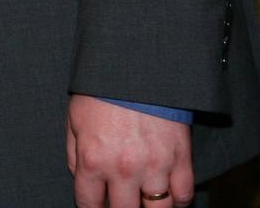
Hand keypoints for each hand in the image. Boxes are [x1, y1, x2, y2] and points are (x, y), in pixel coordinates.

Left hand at [67, 94, 194, 207]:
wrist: (135, 66)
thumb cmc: (101, 91)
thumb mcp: (75, 121)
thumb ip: (75, 155)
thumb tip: (82, 180)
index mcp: (93, 160)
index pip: (89, 204)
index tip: (96, 206)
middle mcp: (123, 169)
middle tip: (120, 201)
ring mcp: (155, 166)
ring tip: (143, 201)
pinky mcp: (180, 158)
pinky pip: (184, 195)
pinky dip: (177, 201)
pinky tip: (167, 195)